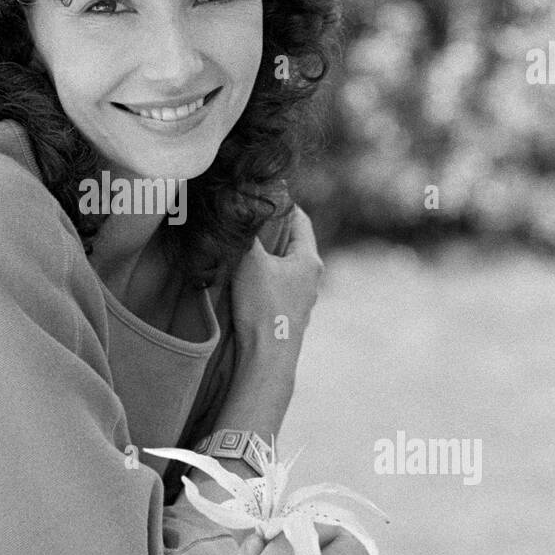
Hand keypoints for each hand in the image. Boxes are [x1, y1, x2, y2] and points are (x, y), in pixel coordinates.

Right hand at [231, 204, 324, 364]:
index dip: (280, 205)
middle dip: (270, 230)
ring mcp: (303, 297)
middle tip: (246, 220)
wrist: (267, 357)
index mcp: (309, 259)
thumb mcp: (251, 261)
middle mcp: (312, 277)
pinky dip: (265, 277)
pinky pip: (278, 285)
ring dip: (266, 256)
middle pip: (292, 242)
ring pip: (284, 265)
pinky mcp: (290, 314)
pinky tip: (245, 279)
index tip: (259, 197)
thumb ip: (248, 233)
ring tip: (242, 248)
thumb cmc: (263, 307)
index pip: (299, 219)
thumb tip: (242, 207)